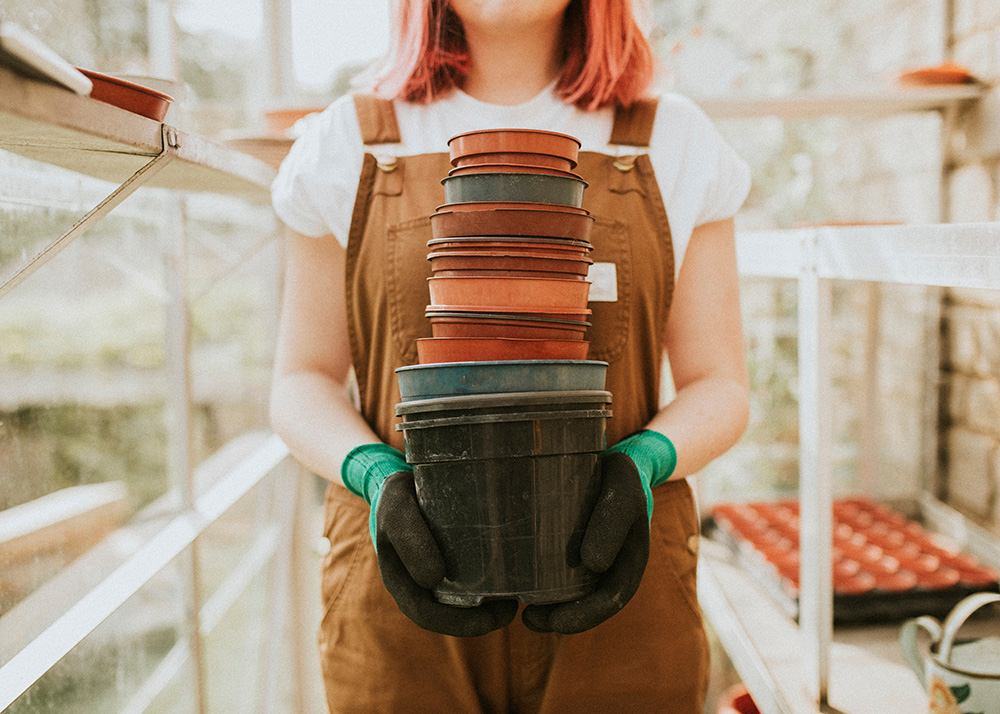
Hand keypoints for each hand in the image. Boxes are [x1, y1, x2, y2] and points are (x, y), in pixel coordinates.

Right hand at [375, 471, 517, 636]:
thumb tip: (435, 578)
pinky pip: (470, 588)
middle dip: (479, 621)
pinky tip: (511, 583)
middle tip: (510, 611)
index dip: (455, 621)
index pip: (424, 613)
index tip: (486, 609)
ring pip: (461, 607)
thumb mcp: (397, 510)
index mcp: (399, 581)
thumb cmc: (398, 499)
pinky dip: (490, 592)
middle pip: (448, 618)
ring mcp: (434, 578)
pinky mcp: (452, 566)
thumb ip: (408, 536)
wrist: (404, 487)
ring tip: (514, 602)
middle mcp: (416, 586)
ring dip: (488, 611)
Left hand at [521, 452, 649, 633]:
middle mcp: (615, 565)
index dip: (587, 614)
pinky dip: (545, 590)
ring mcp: (595, 560)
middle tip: (530, 622)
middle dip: (563, 620)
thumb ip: (613, 516)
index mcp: (633, 558)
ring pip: (576, 596)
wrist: (611, 463)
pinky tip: (521, 593)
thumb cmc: (618, 474)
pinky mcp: (574, 552)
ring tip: (523, 616)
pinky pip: (562, 578)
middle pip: (592, 605)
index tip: (558, 622)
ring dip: (551, 612)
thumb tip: (592, 564)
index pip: (614, 596)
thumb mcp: (622, 485)